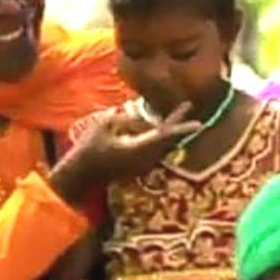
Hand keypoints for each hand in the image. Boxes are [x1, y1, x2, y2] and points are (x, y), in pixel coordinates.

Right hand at [51, 102, 200, 201]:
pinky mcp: (139, 167)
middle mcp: (144, 159)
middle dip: (177, 122)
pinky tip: (156, 124)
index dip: (180, 128)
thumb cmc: (89, 148)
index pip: (164, 137)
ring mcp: (143, 165)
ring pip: (161, 143)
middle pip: (167, 139)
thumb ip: (126, 118)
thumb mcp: (104, 124)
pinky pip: (153, 147)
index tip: (198, 124)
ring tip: (181, 108)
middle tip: (188, 105)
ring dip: (167, 127)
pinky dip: (157, 135)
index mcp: (137, 149)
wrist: (82, 175)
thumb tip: (141, 117)